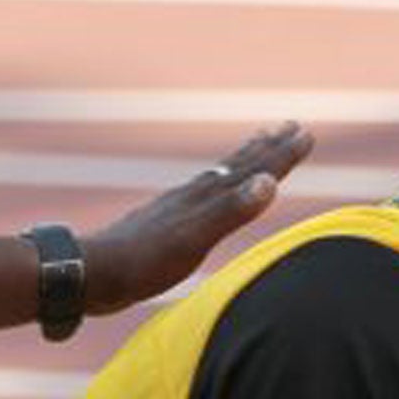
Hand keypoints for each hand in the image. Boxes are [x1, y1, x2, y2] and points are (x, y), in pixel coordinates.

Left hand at [82, 123, 313, 312]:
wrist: (93, 273)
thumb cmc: (144, 262)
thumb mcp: (193, 239)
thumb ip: (230, 211)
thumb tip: (268, 182)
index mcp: (204, 197)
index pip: (252, 171)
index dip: (280, 155)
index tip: (305, 133)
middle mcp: (192, 195)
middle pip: (236, 165)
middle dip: (265, 147)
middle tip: (288, 125)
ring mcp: (177, 208)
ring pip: (219, 177)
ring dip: (243, 161)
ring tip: (256, 147)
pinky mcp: (164, 225)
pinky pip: (203, 196)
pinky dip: (218, 187)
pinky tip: (209, 195)